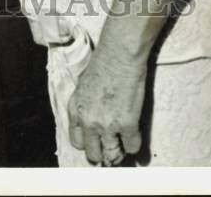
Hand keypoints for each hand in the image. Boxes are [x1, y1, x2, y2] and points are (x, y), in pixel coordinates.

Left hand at [67, 45, 146, 165]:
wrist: (118, 55)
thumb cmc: (102, 65)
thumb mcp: (83, 87)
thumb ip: (85, 106)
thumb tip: (92, 122)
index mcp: (75, 110)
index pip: (77, 141)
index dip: (88, 144)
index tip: (96, 143)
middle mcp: (88, 121)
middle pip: (92, 153)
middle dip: (102, 155)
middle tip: (111, 151)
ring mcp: (108, 124)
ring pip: (112, 155)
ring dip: (119, 153)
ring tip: (124, 148)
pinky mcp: (127, 124)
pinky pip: (132, 146)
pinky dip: (135, 145)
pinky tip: (135, 136)